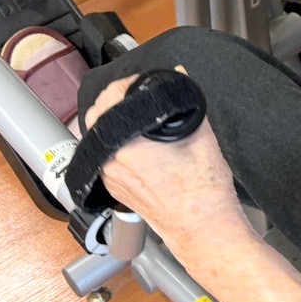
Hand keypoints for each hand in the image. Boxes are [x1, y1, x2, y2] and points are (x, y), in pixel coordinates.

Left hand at [84, 68, 250, 258]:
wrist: (202, 226)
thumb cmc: (204, 191)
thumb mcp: (202, 135)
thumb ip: (186, 100)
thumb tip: (179, 75)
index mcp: (128, 145)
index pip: (109, 100)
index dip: (124, 84)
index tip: (139, 82)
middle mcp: (111, 162)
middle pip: (97, 118)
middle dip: (114, 101)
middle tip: (136, 95)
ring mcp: (109, 177)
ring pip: (98, 137)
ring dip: (112, 122)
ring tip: (137, 117)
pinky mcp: (113, 189)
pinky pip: (104, 156)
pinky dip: (114, 143)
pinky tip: (136, 141)